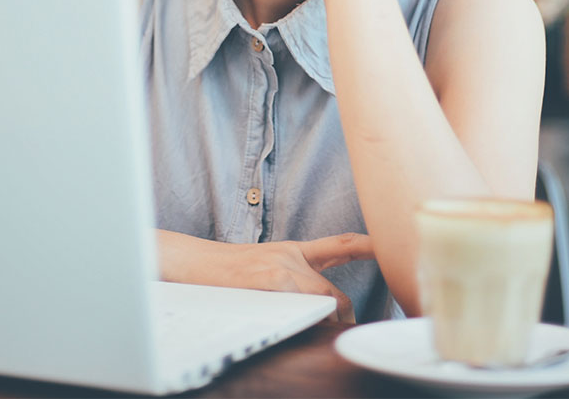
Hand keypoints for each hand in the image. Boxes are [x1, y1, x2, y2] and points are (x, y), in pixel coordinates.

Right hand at [157, 230, 373, 321]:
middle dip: (340, 322)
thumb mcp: (263, 265)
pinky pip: (303, 311)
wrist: (191, 263)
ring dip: (322, 328)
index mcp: (292, 250)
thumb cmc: (225, 273)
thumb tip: (319, 311)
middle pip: (335, 296)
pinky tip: (288, 328)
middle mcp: (292, 256)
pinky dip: (304, 326)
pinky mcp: (272, 283)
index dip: (369, 247)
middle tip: (337, 338)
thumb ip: (292, 279)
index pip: (339, 246)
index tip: (392, 249)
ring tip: (305, 336)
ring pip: (322, 306)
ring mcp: (283, 269)